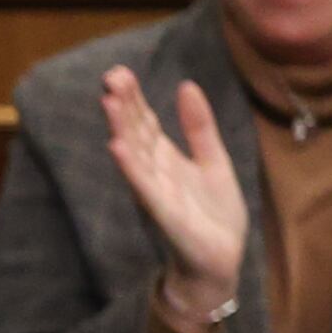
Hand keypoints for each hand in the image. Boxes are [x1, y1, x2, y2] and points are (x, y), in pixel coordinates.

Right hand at [97, 66, 245, 331]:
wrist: (222, 260)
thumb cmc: (214, 215)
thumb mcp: (214, 160)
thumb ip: (200, 127)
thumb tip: (186, 85)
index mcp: (166, 158)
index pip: (145, 122)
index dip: (134, 98)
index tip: (120, 72)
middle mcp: (155, 172)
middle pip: (136, 132)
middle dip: (123, 106)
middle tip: (110, 77)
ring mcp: (157, 192)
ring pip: (135, 154)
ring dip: (121, 128)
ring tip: (109, 101)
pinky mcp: (164, 213)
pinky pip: (144, 187)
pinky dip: (130, 167)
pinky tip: (116, 146)